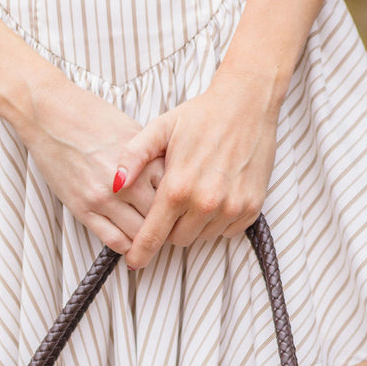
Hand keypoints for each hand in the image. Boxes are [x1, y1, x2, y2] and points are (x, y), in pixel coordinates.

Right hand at [18, 73, 164, 254]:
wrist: (50, 115)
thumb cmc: (91, 118)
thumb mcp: (132, 132)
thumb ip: (152, 160)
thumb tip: (171, 182)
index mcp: (143, 161)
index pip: (175, 195)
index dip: (180, 205)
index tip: (180, 210)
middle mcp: (126, 182)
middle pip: (160, 219)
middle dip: (166, 225)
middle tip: (168, 229)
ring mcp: (104, 198)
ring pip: (139, 235)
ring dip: (147, 239)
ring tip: (150, 238)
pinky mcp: (83, 209)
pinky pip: (114, 241)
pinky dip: (127, 247)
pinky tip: (130, 242)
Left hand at [112, 72, 279, 269]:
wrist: (247, 103)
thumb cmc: (202, 115)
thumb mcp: (161, 128)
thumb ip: (133, 157)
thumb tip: (115, 183)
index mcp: (178, 187)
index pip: (153, 235)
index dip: (141, 251)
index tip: (134, 262)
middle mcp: (205, 203)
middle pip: (178, 240)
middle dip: (171, 227)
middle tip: (175, 201)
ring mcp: (231, 208)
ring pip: (202, 237)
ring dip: (195, 224)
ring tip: (198, 193)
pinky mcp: (251, 208)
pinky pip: (227, 232)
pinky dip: (218, 221)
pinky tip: (217, 196)